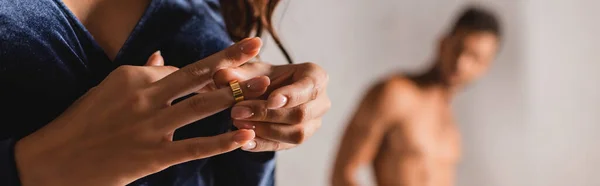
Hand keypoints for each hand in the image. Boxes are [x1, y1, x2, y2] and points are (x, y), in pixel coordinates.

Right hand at [15, 38, 267, 185]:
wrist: (53, 160)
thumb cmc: (82, 122)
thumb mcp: (108, 88)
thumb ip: (140, 71)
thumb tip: (162, 55)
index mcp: (134, 75)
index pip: (180, 71)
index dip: (202, 78)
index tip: (219, 79)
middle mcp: (144, 95)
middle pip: (196, 74)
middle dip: (229, 60)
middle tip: (256, 48)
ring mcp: (150, 126)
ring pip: (201, 106)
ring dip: (235, 95)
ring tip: (264, 87)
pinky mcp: (152, 156)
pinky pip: (194, 146)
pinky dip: (222, 141)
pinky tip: (245, 136)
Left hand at [213, 61, 330, 151]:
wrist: (263, 93)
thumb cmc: (260, 77)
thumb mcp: (248, 70)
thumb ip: (237, 72)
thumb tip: (223, 76)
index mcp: (316, 77)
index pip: (309, 88)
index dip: (291, 95)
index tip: (271, 100)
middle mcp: (321, 102)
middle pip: (300, 114)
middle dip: (268, 114)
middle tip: (238, 111)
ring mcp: (313, 124)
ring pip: (296, 134)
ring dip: (265, 131)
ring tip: (238, 124)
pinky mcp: (299, 140)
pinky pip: (283, 146)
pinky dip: (263, 144)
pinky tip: (244, 140)